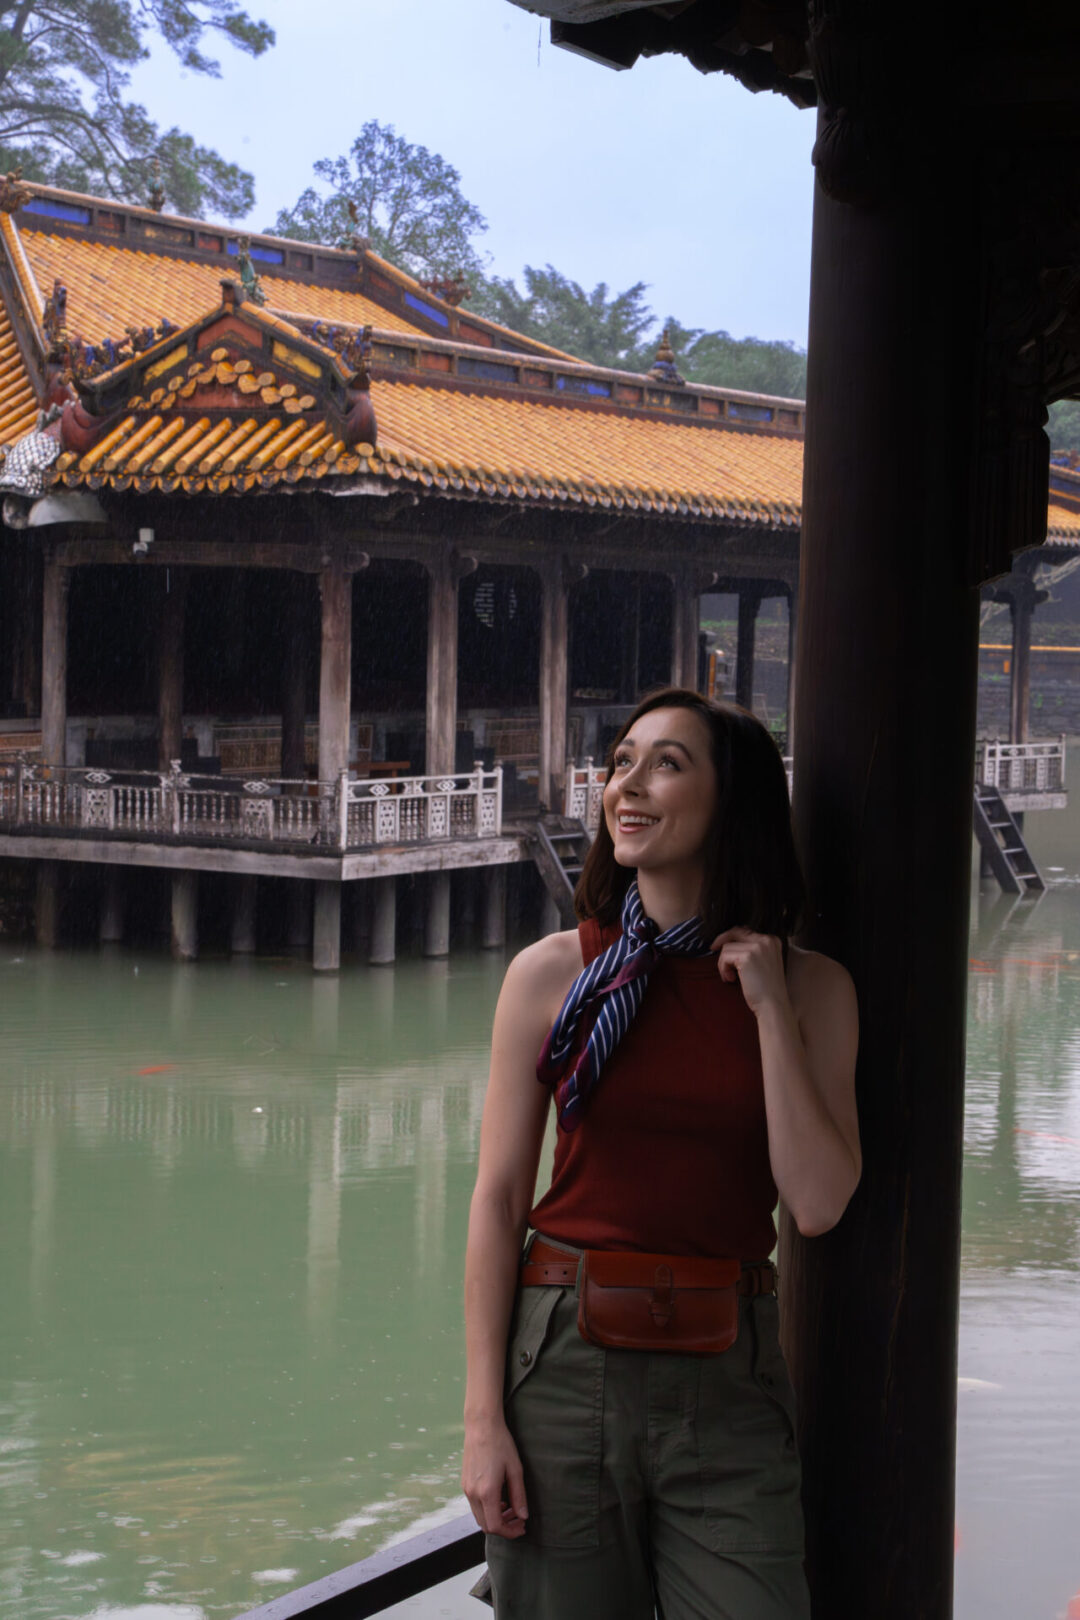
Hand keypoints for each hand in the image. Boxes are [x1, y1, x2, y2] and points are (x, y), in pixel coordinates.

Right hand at [462, 1415, 528, 1538]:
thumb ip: (519, 1496)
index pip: (495, 1526)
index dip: (510, 1532)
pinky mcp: (465, 1483)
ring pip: (479, 1517)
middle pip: (486, 1525)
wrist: (481, 1425)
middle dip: (504, 1528)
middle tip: (519, 1520)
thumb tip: (523, 1516)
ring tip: (511, 1509)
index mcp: (486, 1492)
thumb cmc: (501, 1444)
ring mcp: (466, 1489)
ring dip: (495, 1518)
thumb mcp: (515, 1470)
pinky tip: (499, 1499)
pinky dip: (487, 1509)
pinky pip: (475, 1505)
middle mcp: (473, 1493)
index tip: (522, 1527)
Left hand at [710, 927, 788, 1018]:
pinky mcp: (747, 956)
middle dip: (722, 940)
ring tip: (731, 977)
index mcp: (772, 940)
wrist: (773, 1005)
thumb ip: (754, 950)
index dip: (731, 938)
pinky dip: (723, 968)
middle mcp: (766, 940)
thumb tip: (731, 943)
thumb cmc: (767, 989)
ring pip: (727, 947)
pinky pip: (724, 957)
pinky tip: (731, 979)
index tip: (721, 944)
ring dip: (724, 963)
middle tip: (713, 948)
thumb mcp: (764, 963)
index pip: (746, 931)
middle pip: (735, 932)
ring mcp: (757, 947)